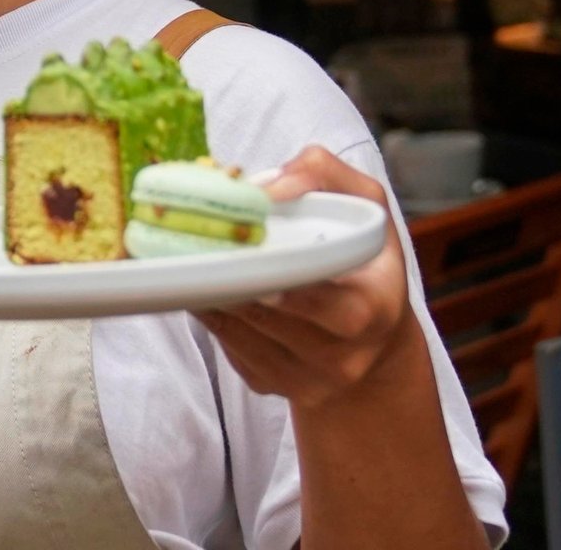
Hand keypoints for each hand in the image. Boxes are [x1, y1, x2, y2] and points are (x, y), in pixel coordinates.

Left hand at [194, 145, 421, 413]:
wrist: (373, 338)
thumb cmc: (363, 258)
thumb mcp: (364, 203)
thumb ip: (321, 174)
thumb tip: (265, 188)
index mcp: (373, 310)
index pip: (326, 306)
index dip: (283, 285)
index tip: (245, 257)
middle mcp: (344, 356)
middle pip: (269, 318)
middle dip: (230, 282)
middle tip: (193, 246)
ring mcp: (306, 381)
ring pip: (239, 334)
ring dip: (209, 294)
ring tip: (187, 258)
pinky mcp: (271, 387)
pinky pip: (228, 348)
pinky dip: (209, 314)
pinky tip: (201, 284)